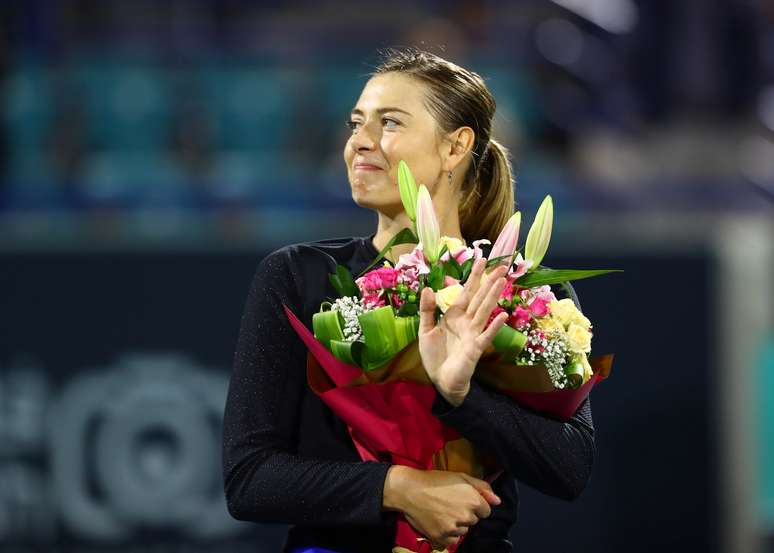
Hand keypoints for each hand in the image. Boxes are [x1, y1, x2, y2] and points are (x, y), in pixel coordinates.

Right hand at [383, 466, 501, 548]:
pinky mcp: (442, 537)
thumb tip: (498, 501)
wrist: (409, 490)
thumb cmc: (435, 480)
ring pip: (464, 531)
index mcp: (473, 500)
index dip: (475, 504)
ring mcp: (454, 528)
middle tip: (450, 503)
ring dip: (457, 525)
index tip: (463, 499)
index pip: (486, 511)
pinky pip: (453, 540)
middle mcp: (466, 516)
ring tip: (443, 512)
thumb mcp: (461, 477)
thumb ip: (482, 488)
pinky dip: (448, 534)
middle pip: (474, 521)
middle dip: (466, 514)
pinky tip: (439, 521)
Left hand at [418, 257, 509, 404]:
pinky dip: (494, 326)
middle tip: (502, 266)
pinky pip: (486, 335)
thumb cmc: (434, 356)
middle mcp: (466, 321)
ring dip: (493, 297)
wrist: (440, 380)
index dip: (474, 277)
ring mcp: (473, 334)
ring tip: (503, 281)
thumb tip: (429, 288)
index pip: (466, 292)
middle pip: (479, 298)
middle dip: (489, 282)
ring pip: (484, 311)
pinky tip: (503, 315)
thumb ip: (427, 310)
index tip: (482, 261)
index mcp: (454, 315)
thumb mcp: (425, 330)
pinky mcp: (476, 348)